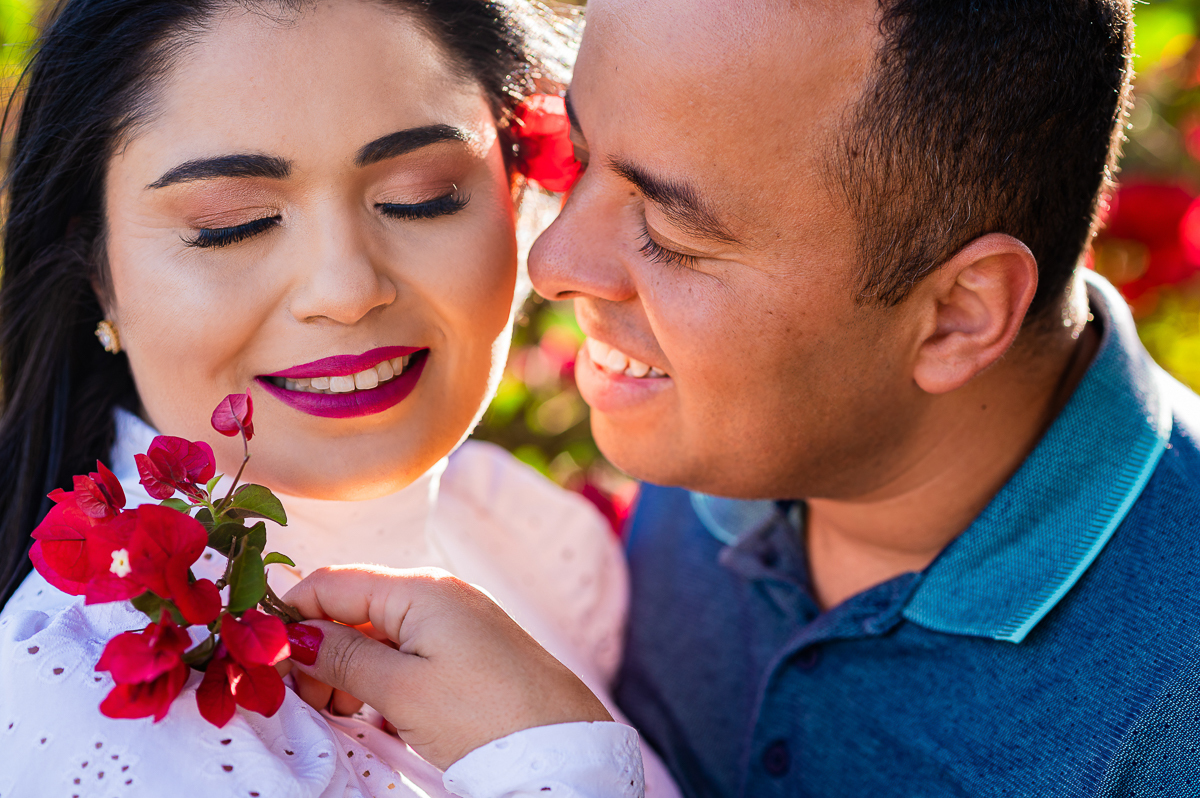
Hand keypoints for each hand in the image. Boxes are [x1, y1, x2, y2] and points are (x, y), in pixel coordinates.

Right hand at [281, 565, 612, 768]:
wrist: (565, 747)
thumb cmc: (487, 716)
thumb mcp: (404, 691)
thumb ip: (344, 657)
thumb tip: (295, 635)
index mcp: (421, 589)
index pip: (332, 582)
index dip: (290, 615)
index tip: (263, 660)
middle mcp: (439, 594)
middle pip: (353, 607)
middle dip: (320, 649)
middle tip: (309, 702)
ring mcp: (457, 622)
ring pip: (378, 634)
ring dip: (349, 669)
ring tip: (346, 714)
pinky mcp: (470, 652)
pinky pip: (408, 653)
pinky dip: (382, 679)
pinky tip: (377, 714)